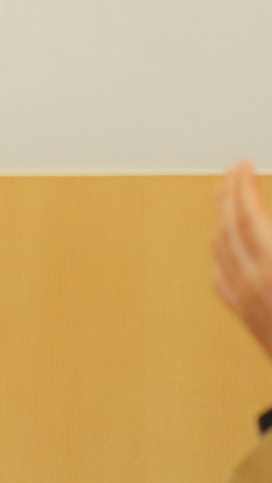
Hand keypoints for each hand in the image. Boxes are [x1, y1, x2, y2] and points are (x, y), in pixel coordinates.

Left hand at [214, 162, 271, 360]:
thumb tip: (265, 224)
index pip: (249, 214)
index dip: (242, 185)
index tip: (241, 164)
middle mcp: (254, 281)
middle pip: (229, 226)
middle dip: (227, 194)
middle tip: (230, 172)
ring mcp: (247, 301)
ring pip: (220, 249)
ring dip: (220, 218)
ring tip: (223, 198)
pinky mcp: (247, 317)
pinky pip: (221, 276)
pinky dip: (218, 252)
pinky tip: (218, 244)